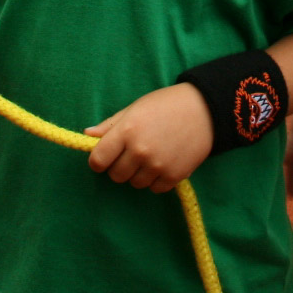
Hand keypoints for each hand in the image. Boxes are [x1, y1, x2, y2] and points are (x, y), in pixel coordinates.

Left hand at [85, 84, 212, 193]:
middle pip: (116, 175)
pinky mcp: (174, 175)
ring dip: (138, 174)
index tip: (105, 157)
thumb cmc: (166, 104)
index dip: (99, 161)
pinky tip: (163, 163)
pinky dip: (156, 180)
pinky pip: (155, 188)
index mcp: (127, 131)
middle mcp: (140, 150)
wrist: (206, 109)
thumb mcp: (135, 108)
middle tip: (132, 154)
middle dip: (119, 167)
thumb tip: (86, 135)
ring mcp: (157, 165)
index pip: (98, 160)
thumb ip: (110, 125)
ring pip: (135, 183)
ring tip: (151, 156)